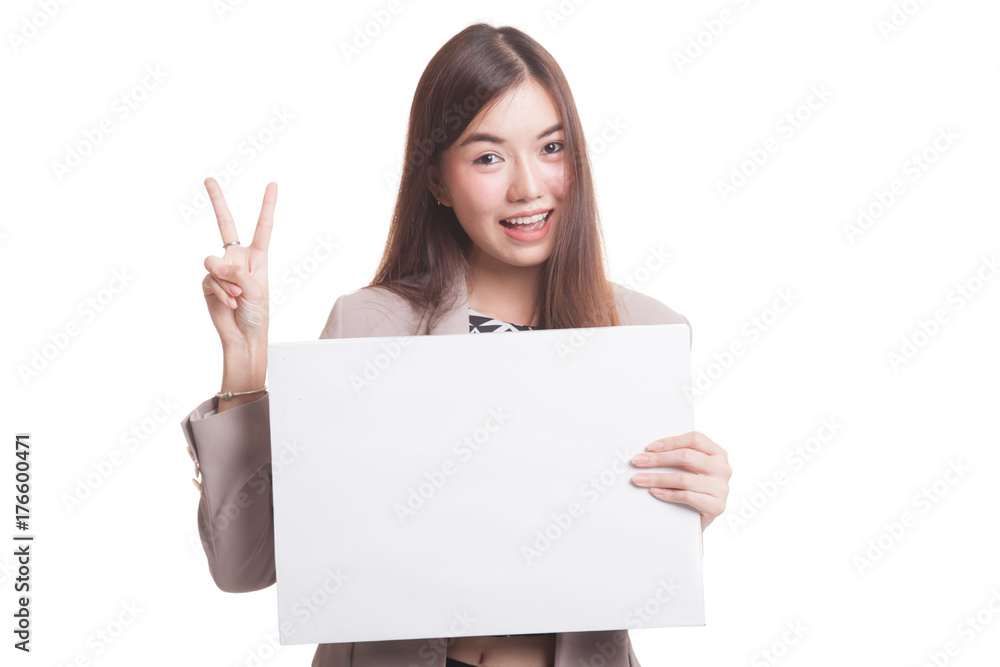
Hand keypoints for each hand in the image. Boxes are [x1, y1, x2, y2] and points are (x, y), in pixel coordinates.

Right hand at [201, 178, 275, 349]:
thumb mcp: (256, 291)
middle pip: (225, 224)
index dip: (267, 205)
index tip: (273, 184)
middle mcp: (237, 258)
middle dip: (217, 202)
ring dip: (226, 282)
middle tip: (208, 179)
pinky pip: (210, 278)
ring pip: (213, 261)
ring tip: (237, 297)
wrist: (243, 335)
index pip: (262, 226)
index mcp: (257, 257)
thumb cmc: (257, 314)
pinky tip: (229, 303)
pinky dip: (221, 292)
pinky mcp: (208, 281)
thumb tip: (216, 265)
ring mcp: (221, 268)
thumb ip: (237, 273)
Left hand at [630, 431, 730, 530]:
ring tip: (640, 479)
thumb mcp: (692, 468)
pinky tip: (655, 491)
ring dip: (657, 478)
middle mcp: (722, 468)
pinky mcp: (716, 506)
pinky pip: (687, 496)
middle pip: (686, 457)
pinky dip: (667, 494)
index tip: (650, 447)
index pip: (694, 439)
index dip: (671, 441)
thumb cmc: (695, 488)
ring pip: (683, 478)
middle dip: (658, 459)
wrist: (701, 518)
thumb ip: (678, 456)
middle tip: (639, 461)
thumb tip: (650, 451)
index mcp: (717, 453)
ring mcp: (721, 488)